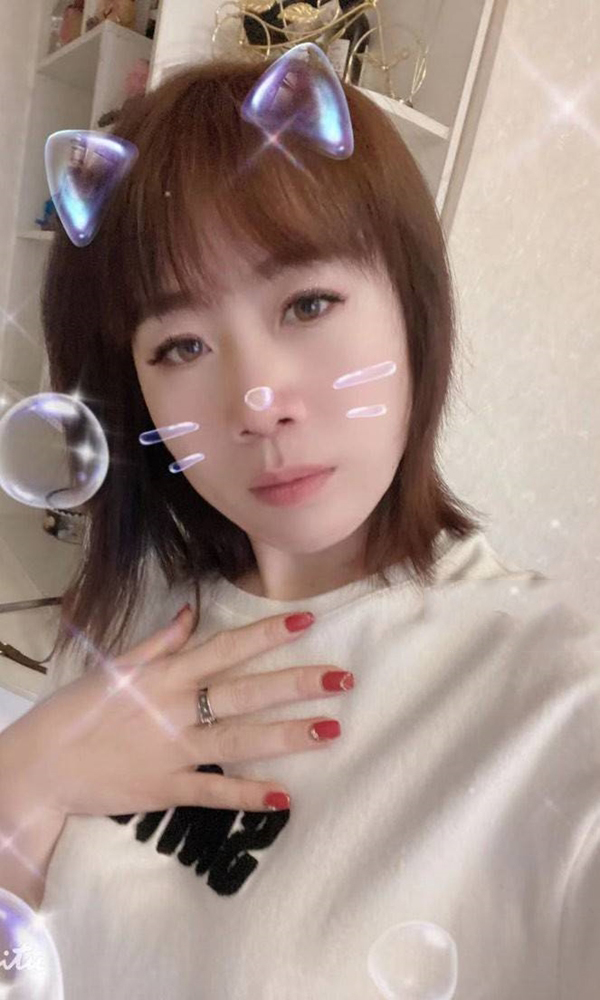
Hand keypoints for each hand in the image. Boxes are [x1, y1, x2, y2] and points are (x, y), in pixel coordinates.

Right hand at [6, 608, 351, 817]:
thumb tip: (191, 611)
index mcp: (165, 674)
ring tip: (331, 730)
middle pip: (245, 692)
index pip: (226, 649)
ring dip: (286, 735)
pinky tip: (284, 796)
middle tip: (342, 679)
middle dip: (296, 684)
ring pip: (240, 740)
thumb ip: (159, 641)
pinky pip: (213, 792)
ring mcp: (174, 750)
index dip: (268, 634)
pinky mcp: (166, 789)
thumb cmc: (77, 711)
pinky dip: (247, 795)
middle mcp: (176, 708)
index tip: (309, 622)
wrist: (41, 765)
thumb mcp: (116, 666)